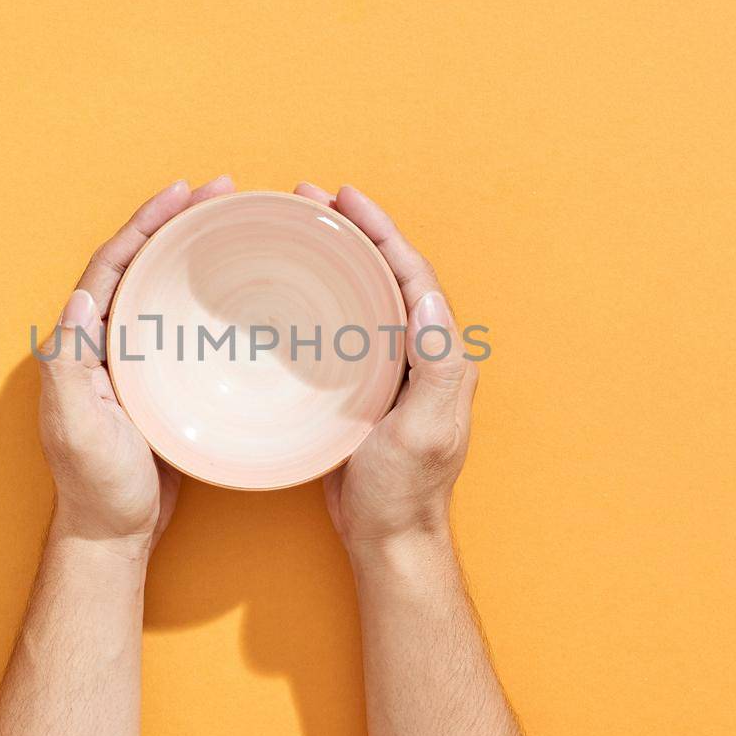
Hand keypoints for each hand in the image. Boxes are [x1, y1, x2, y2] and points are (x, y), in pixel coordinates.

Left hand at [38, 176, 235, 557]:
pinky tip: (238, 290)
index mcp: (80, 344)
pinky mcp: (159, 381)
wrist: (113, 534)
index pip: (111, 265)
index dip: (144, 225)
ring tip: (232, 222)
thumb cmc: (96, 486)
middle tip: (222, 192)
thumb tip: (79, 300)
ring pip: (161, 288)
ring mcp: (132, 361)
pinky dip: (206, 297)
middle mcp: (103, 343)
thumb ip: (70, 368)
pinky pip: (181, 323)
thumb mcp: (77, 428)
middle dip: (174, 222)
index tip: (182, 193)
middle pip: (138, 264)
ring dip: (191, 252)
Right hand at [293, 183, 478, 558]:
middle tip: (311, 198)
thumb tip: (425, 300)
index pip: (413, 275)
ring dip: (337, 256)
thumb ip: (437, 368)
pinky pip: (345, 327)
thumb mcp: (426, 430)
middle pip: (389, 274)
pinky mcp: (363, 387)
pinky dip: (322, 297)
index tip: (345, 199)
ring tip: (300, 226)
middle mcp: (421, 355)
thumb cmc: (404, 490)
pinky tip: (292, 289)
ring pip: (366, 295)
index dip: (382, 232)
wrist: (387, 537)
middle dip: (356, 230)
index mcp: (442, 356)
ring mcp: (392, 370)